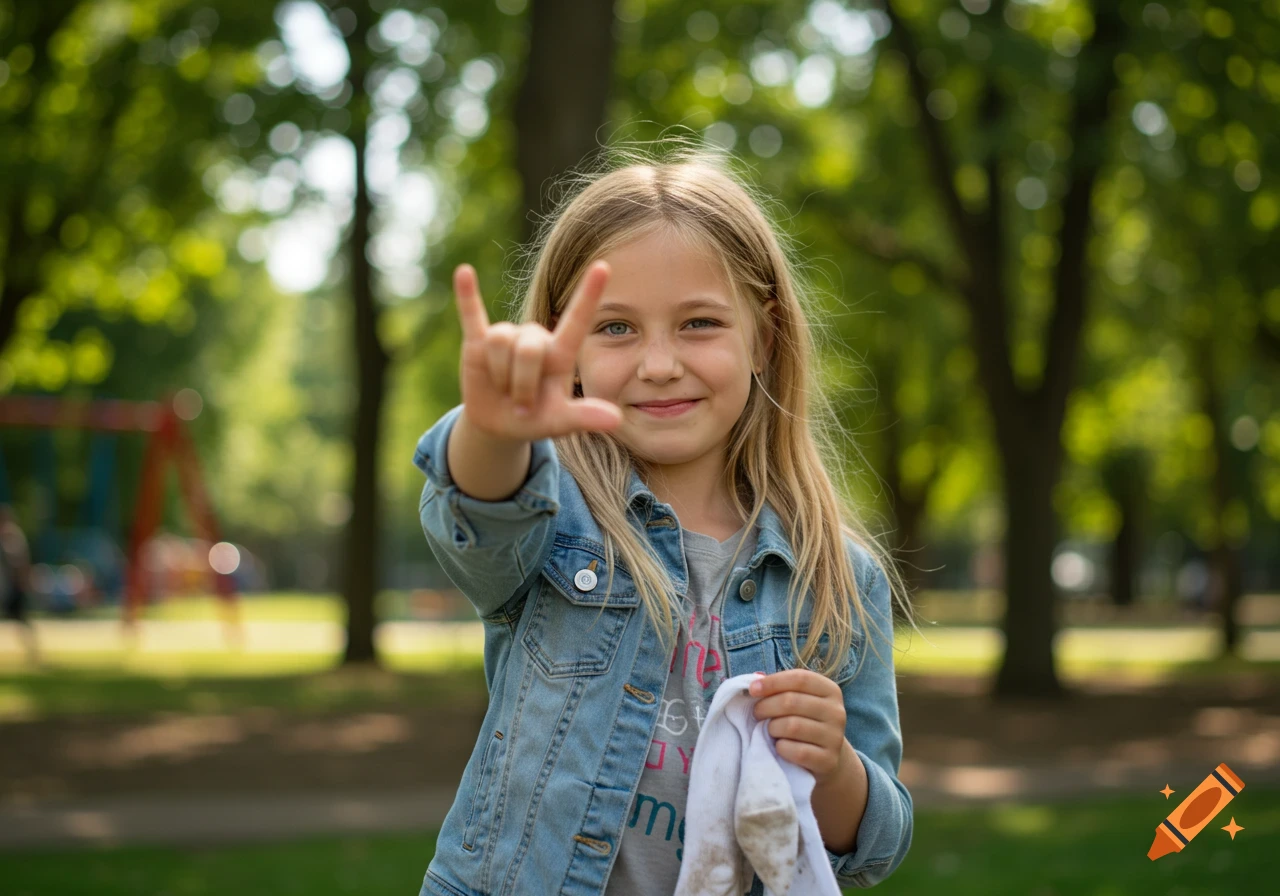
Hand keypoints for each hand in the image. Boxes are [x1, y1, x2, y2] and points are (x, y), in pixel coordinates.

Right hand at [453, 261, 621, 441]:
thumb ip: (585, 417)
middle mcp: (535, 339)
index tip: (603, 267)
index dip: (589, 295)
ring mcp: (507, 338)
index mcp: (560, 353)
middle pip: (528, 349)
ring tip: (503, 391)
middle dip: (522, 384)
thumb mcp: (561, 422)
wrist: (502, 424)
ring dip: (500, 376)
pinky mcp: (477, 342)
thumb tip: (616, 420)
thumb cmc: (539, 418)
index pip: (577, 320)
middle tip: (522, 405)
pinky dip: (466, 296)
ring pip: (499, 341)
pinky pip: (471, 315)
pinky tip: (463, 272)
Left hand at [750, 669, 849, 782]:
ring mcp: (835, 737)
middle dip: (766, 707)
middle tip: (756, 713)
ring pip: (792, 726)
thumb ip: (779, 687)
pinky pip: (797, 752)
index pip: (800, 679)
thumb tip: (757, 679)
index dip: (773, 682)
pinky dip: (782, 749)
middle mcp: (837, 712)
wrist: (825, 757)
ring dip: (773, 728)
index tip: (752, 689)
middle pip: (792, 702)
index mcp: (830, 690)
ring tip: (770, 730)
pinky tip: (780, 747)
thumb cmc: (804, 721)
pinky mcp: (828, 760)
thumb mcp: (798, 700)